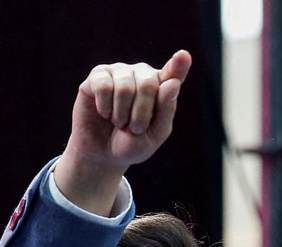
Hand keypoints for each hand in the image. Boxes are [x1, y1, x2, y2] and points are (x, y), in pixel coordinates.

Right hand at [57, 50, 191, 213]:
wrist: (102, 154)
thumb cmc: (132, 144)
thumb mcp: (154, 135)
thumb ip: (166, 111)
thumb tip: (172, 83)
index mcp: (162, 88)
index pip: (173, 73)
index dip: (178, 65)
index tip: (183, 56)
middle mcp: (142, 74)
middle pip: (148, 84)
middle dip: (140, 114)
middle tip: (134, 129)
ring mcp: (120, 72)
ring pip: (125, 87)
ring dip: (121, 114)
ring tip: (119, 123)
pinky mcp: (98, 76)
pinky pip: (103, 86)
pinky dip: (105, 107)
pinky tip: (104, 113)